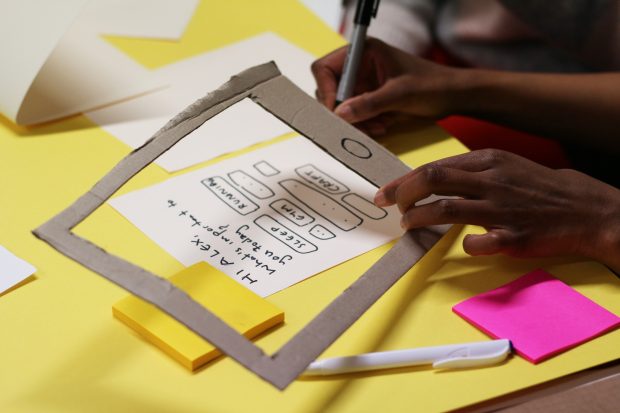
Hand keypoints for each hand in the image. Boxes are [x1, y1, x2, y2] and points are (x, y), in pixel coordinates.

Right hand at [311, 38, 460, 135]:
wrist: (452, 97)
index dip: (327, 90)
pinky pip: (353, 116)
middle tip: (357, 125)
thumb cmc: (432, 85)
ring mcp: (362, 84)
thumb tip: (339, 114)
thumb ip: (369, 103)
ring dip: (354, 122)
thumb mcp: (400, 94)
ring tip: (376, 128)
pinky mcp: (368, 100)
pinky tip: (381, 127)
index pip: (324, 68)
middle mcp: (358, 67)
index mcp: (363, 52)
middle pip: (329, 90)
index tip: (336, 111)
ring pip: (340, 108)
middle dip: (342, 111)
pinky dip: (363, 126)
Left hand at [374, 149, 619, 269]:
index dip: (402, 182)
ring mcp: (501, 209)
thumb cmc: (534, 187)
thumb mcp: (503, 166)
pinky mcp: (513, 236)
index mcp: (487, 160)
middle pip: (432, 181)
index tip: (384, 193)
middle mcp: (491, 180)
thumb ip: (467, 171)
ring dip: (419, 219)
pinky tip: (464, 245)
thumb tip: (427, 180)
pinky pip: (476, 242)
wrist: (582, 208)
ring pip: (445, 209)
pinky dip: (464, 245)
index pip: (433, 167)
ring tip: (408, 225)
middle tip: (392, 209)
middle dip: (403, 195)